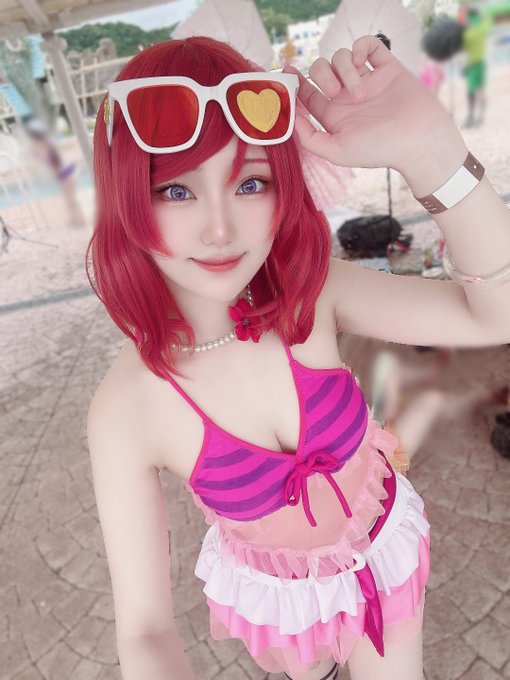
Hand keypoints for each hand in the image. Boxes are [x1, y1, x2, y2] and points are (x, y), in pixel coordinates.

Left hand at [284, 35, 461, 176]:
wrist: (418, 140)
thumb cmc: (380, 150)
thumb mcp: (337, 151)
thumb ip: (310, 138)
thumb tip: (290, 117)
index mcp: (335, 116)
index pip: (307, 94)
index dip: (295, 84)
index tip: (286, 74)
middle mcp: (348, 97)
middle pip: (321, 70)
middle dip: (321, 75)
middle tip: (334, 91)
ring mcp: (368, 80)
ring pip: (342, 57)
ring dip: (345, 69)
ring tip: (359, 92)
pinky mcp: (387, 67)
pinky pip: (368, 45)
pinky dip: (361, 47)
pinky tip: (363, 60)